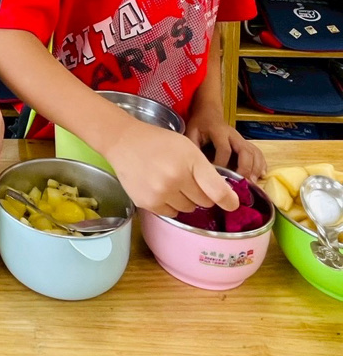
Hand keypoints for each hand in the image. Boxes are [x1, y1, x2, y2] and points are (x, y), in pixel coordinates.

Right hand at [105, 121, 239, 216]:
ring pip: (187, 209)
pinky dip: (169, 204)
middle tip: (187, 179)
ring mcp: (160, 192)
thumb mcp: (187, 146)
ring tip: (170, 182)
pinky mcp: (147, 203)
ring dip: (184, 199)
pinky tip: (159, 188)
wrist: (124, 142)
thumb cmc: (159, 142)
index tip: (232, 204)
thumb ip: (206, 170)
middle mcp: (176, 179)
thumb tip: (225, 196)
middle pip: (204, 202)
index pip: (217, 190)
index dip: (228, 200)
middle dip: (200, 193)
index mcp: (190, 161)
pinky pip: (171, 213)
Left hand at [185, 112, 266, 181]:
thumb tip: (193, 166)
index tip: (217, 177)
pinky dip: (261, 164)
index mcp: (219, 131)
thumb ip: (193, 147)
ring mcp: (241, 139)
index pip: (224, 149)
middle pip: (245, 151)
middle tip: (242, 183)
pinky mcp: (246, 143)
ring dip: (255, 168)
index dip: (222, 163)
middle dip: (245, 168)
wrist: (209, 113)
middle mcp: (233, 135)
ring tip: (252, 183)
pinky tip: (260, 175)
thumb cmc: (199, 124)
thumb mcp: (191, 132)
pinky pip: (257, 153)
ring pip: (254, 152)